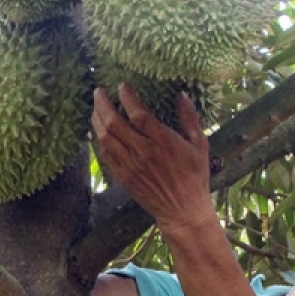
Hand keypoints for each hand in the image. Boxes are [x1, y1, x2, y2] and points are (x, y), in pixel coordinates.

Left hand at [90, 83, 213, 233]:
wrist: (182, 211)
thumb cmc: (195, 177)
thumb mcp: (200, 145)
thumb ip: (189, 118)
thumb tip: (181, 94)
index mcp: (163, 142)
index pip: (138, 114)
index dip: (127, 97)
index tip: (121, 85)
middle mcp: (143, 153)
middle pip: (114, 124)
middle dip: (102, 104)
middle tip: (98, 91)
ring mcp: (130, 166)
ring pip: (105, 138)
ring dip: (96, 120)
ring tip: (94, 108)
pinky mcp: (123, 177)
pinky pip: (104, 155)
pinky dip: (97, 140)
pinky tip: (96, 130)